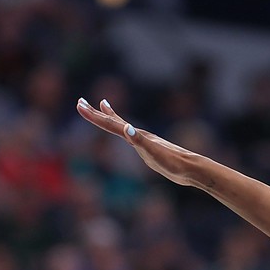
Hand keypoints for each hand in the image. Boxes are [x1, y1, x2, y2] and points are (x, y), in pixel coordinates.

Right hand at [75, 99, 203, 186]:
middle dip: (96, 113)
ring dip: (109, 116)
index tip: (79, 105)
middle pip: (113, 121)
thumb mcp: (155, 153)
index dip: (94, 116)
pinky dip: (124, 130)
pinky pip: (130, 135)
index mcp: (136, 135)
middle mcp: (138, 134)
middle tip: (80, 102)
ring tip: (102, 104)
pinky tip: (126, 130)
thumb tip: (126, 128)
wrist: (190, 168)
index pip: (111, 124)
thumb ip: (140, 141)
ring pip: (121, 125)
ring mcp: (143, 140)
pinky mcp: (148, 148)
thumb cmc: (173, 163)